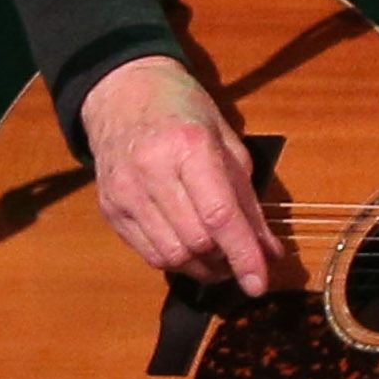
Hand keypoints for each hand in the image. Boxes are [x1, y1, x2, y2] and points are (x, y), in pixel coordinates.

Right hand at [76, 55, 279, 296]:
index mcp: (189, 146)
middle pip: (196, 242)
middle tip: (240, 259)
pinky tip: (189, 247)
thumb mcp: (227, 143)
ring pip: (171, 256)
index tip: (259, 284)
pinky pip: (148, 253)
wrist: (122, 94)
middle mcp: (152, 171)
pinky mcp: (110, 208)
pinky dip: (176, 260)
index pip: (220, 216)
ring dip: (201, 267)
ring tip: (217, 257)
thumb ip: (248, 200)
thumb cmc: (184, 112)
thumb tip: (269, 252)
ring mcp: (125, 192)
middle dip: (225, 261)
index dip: (243, 256)